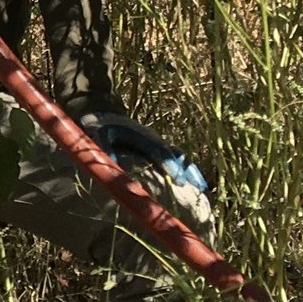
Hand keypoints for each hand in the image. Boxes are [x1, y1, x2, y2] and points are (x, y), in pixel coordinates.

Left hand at [86, 116, 209, 195]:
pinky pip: (176, 158)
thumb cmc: (101, 125)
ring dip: (192, 170)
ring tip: (203, 189)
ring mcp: (157, 142)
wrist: (104, 112)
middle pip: (176, 155)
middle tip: (198, 189)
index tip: (179, 180)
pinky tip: (194, 184)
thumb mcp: (99, 135)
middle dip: (187, 171)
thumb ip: (106, 148)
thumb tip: (114, 163)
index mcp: (143, 136)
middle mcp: (154, 139)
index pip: (161, 152)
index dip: (171, 165)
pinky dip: (186, 169)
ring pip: (180, 156)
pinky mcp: (156, 147)